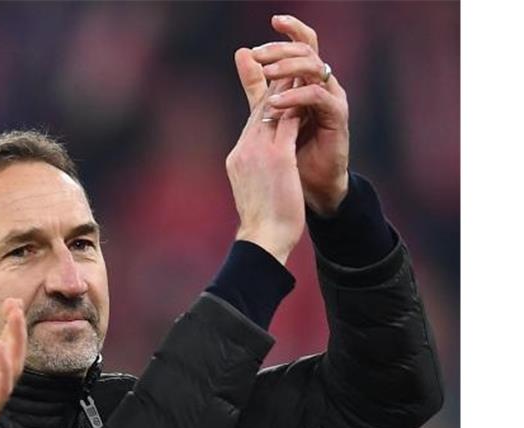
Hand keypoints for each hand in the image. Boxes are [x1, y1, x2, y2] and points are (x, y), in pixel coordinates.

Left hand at [0, 298, 25, 427]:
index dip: (8, 327)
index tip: (10, 302)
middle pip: (11, 355)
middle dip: (16, 329)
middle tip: (15, 302)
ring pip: (12, 369)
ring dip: (15, 342)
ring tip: (15, 316)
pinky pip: (0, 392)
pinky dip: (4, 372)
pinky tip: (3, 353)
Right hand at [226, 66, 305, 263]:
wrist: (261, 239)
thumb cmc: (261, 224)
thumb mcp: (253, 191)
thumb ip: (255, 172)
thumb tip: (260, 172)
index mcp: (238, 158)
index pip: (253, 122)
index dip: (265, 102)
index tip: (276, 87)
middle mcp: (245, 149)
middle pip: (260, 109)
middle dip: (274, 86)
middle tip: (289, 67)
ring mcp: (259, 151)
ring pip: (274, 109)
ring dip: (289, 89)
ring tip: (302, 72)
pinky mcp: (278, 156)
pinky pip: (290, 121)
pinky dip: (300, 103)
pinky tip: (312, 92)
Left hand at [241, 15, 350, 215]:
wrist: (306, 187)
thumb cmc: (290, 151)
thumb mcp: (269, 112)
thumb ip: (257, 84)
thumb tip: (242, 51)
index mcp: (307, 81)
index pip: (304, 44)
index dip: (291, 29)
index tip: (273, 20)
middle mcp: (323, 85)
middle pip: (310, 50)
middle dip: (283, 47)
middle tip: (260, 52)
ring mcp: (332, 100)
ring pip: (316, 68)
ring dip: (289, 67)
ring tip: (268, 72)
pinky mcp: (337, 118)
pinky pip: (318, 97)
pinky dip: (295, 97)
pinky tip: (275, 104)